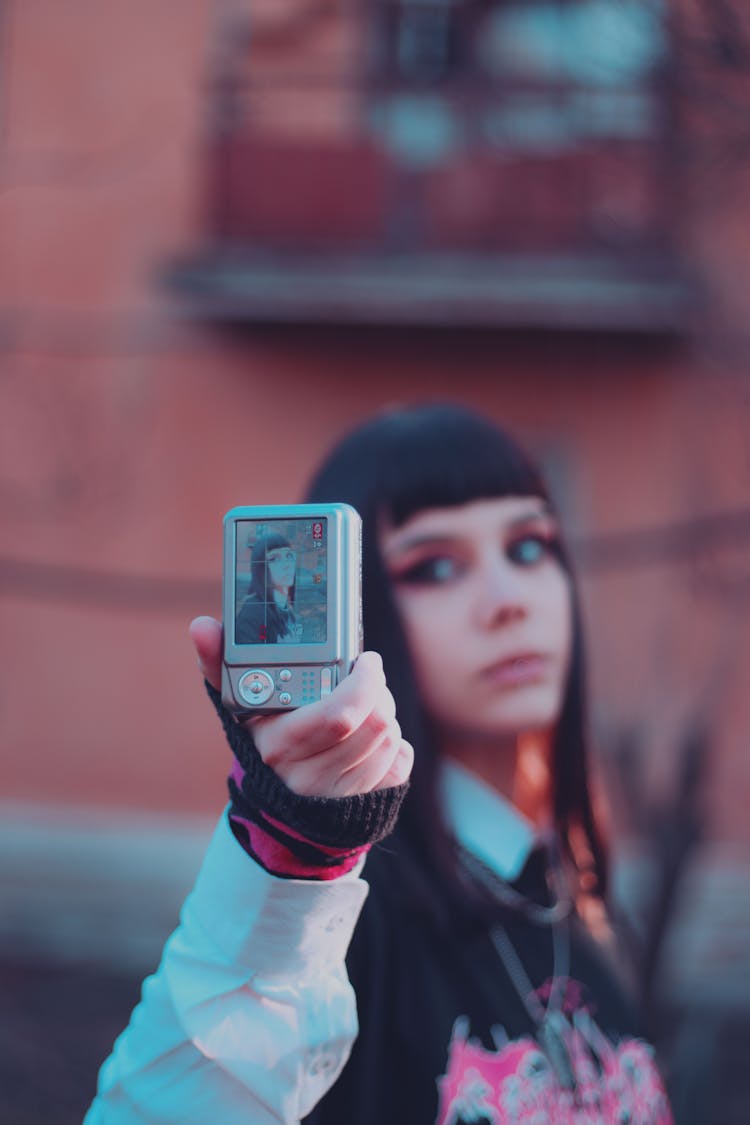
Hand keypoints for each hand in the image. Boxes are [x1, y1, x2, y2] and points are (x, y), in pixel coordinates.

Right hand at [189, 616, 413, 798]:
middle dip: (379, 692)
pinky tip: (373, 736)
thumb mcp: (237, 703)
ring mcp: (338, 796)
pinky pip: (399, 766)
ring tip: (367, 703)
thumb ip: (216, 662)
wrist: (270, 808)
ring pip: (389, 741)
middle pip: (374, 725)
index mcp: (278, 744)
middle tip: (368, 676)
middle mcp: (308, 777)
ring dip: (386, 714)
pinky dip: (395, 745)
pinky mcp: (364, 808)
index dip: (364, 683)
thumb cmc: (257, 739)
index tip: (365, 660)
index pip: (339, 714)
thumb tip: (201, 625)